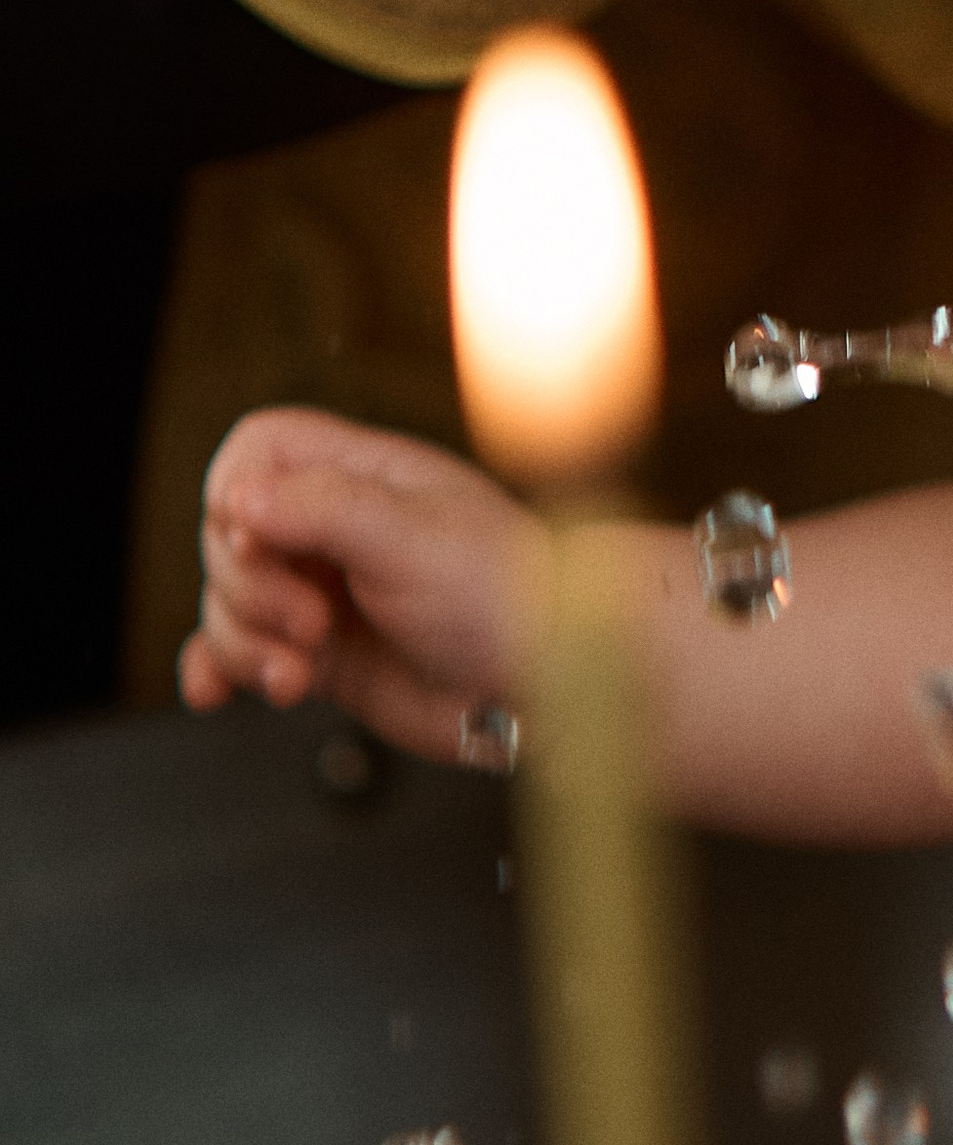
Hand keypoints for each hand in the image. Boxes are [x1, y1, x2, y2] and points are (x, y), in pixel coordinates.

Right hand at [185, 407, 544, 769]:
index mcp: (362, 476)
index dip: (238, 493)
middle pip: (227, 535)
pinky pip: (239, 654)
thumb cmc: (505, 594)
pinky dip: (218, 670)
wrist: (547, 685)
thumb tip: (237, 498)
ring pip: (229, 602)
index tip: (260, 539)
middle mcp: (335, 529)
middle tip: (313, 622)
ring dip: (245, 642)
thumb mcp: (412, 537)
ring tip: (301, 670)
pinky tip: (214, 694)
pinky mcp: (321, 655)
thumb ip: (322, 509)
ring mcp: (324, 593)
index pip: (258, 450)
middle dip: (250, 588)